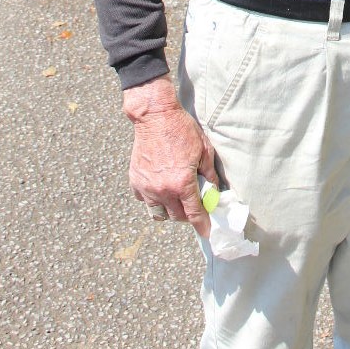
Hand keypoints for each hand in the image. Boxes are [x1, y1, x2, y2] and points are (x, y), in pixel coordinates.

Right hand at [122, 75, 218, 236]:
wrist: (155, 116)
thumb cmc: (181, 130)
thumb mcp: (204, 150)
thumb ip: (209, 174)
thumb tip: (213, 191)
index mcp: (182, 183)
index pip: (194, 214)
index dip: (202, 225)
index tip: (206, 232)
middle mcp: (163, 189)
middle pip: (176, 217)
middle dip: (187, 215)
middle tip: (193, 205)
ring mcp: (147, 187)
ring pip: (159, 214)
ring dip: (169, 211)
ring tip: (176, 199)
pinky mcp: (135, 181)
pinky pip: (145, 201)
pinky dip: (153, 199)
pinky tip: (160, 188)